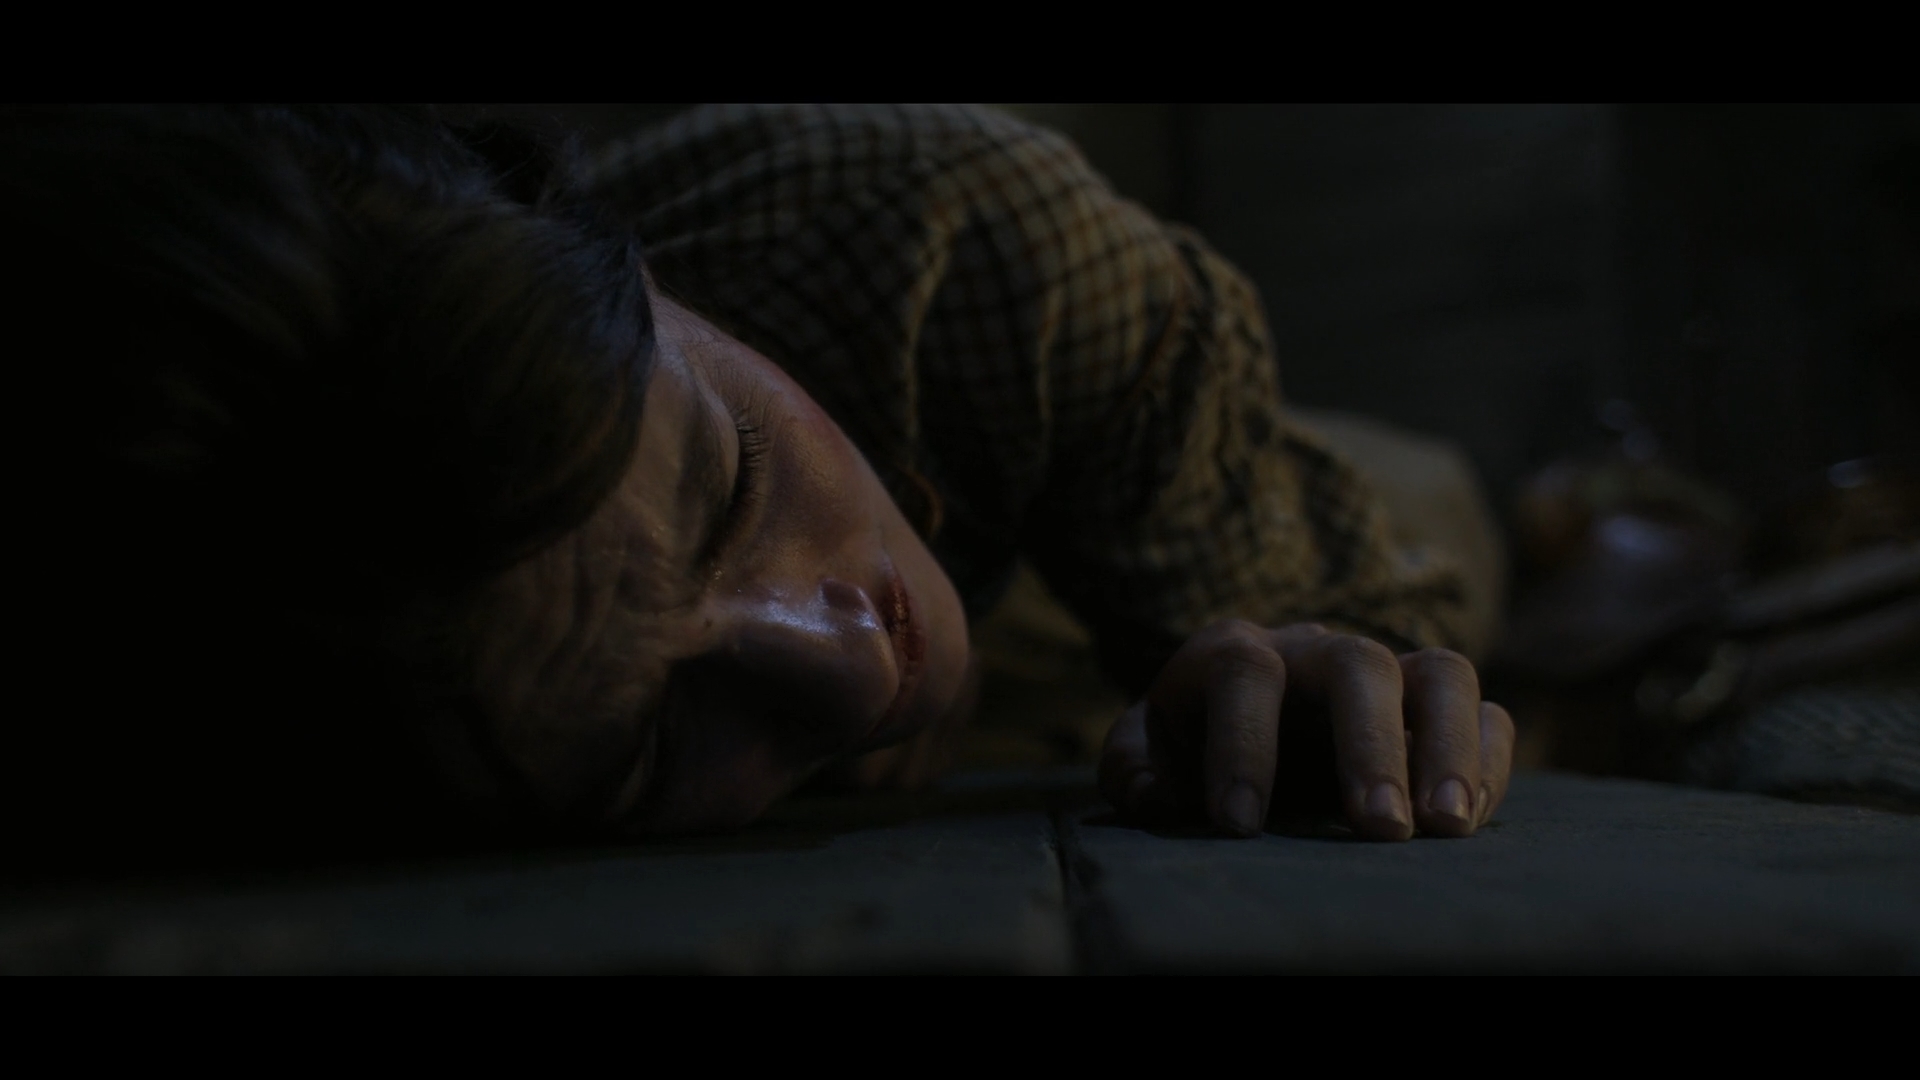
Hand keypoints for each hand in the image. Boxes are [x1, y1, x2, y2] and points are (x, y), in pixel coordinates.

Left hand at [1098, 621, 1513, 839]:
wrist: (1230, 727)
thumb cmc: (1185, 749)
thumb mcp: (1143, 757)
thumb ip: (1134, 772)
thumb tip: (1158, 797)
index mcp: (1232, 654)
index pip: (1243, 672)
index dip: (1241, 745)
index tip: (1239, 826)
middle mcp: (1315, 651)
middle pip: (1358, 663)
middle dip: (1369, 745)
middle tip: (1379, 828)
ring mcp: (1385, 673)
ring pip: (1441, 672)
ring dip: (1450, 747)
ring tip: (1447, 827)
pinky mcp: (1433, 709)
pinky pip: (1485, 713)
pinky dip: (1488, 762)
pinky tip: (1467, 823)